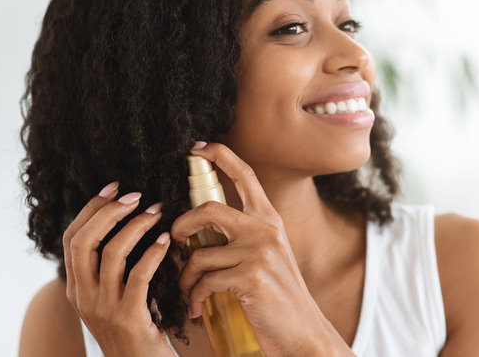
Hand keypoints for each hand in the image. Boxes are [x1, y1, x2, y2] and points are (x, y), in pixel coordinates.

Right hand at [63, 182, 174, 356]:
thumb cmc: (138, 329)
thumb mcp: (115, 298)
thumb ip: (114, 270)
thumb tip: (130, 225)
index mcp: (78, 289)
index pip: (72, 239)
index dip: (91, 209)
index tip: (114, 187)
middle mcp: (84, 297)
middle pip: (84, 241)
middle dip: (109, 212)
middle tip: (137, 196)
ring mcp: (103, 308)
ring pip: (111, 254)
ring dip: (137, 226)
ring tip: (158, 212)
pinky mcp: (129, 317)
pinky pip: (138, 275)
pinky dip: (153, 252)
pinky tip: (167, 241)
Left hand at [172, 142, 348, 356]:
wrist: (303, 332)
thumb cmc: (279, 298)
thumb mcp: (268, 257)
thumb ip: (244, 238)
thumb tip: (199, 231)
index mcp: (270, 220)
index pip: (245, 175)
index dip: (219, 155)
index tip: (197, 147)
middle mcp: (266, 230)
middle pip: (208, 209)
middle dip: (181, 225)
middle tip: (175, 241)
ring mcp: (259, 253)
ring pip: (199, 254)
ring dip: (185, 277)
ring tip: (188, 291)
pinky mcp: (250, 278)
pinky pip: (204, 281)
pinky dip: (193, 297)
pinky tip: (197, 308)